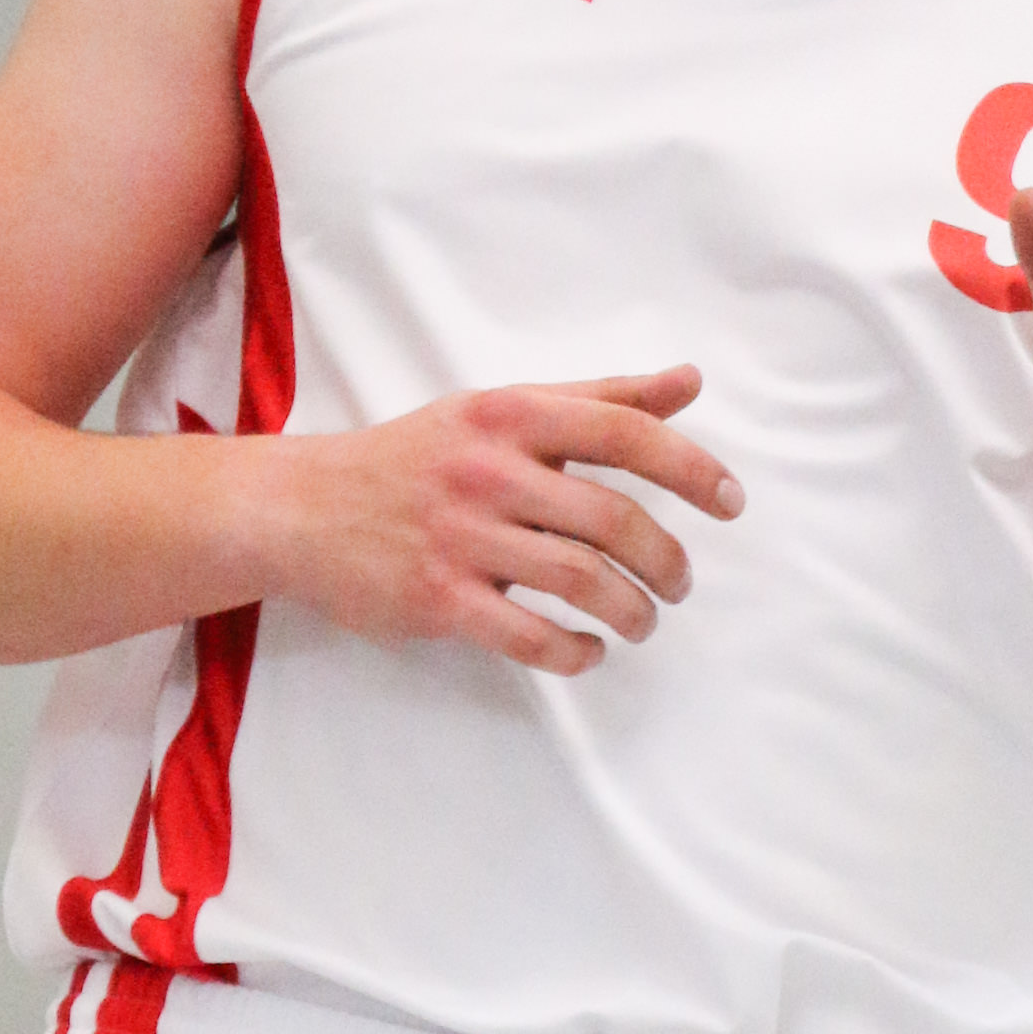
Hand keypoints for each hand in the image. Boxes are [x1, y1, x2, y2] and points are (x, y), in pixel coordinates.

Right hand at [263, 363, 742, 674]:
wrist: (300, 507)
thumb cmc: (417, 455)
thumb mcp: (502, 409)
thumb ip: (600, 398)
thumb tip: (689, 381)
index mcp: (512, 415)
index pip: (625, 433)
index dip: (692, 469)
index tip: (732, 501)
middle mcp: (490, 470)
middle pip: (614, 519)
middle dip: (668, 560)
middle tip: (682, 583)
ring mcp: (461, 537)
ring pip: (581, 581)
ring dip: (633, 611)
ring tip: (645, 622)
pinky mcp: (437, 599)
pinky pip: (529, 636)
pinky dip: (575, 653)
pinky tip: (588, 651)